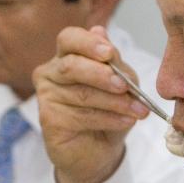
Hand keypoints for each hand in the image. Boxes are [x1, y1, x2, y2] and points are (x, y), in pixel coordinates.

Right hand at [33, 24, 148, 182]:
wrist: (99, 150)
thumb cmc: (108, 111)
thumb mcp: (121, 83)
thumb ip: (113, 62)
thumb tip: (99, 32)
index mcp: (67, 55)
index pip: (69, 38)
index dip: (88, 43)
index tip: (110, 53)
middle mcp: (51, 72)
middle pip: (71, 66)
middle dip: (102, 75)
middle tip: (125, 86)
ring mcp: (46, 95)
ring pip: (81, 94)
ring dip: (114, 102)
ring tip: (137, 110)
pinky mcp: (47, 119)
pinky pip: (81, 116)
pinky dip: (108, 118)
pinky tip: (126, 121)